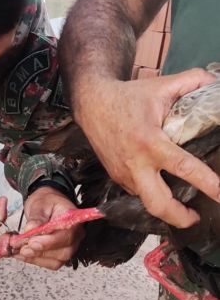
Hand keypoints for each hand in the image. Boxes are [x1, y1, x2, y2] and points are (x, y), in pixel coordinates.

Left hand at [13, 186, 83, 269]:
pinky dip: (36, 260)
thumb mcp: (39, 204)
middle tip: (22, 248)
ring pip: (56, 261)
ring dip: (36, 258)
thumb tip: (30, 230)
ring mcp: (69, 246)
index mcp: (73, 220)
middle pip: (62, 251)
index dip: (48, 242)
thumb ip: (36, 217)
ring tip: (18, 251)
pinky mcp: (60, 253)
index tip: (32, 243)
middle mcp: (75, 236)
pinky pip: (50, 263)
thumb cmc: (46, 201)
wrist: (47, 203)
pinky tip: (23, 255)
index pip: (65, 236)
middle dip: (40, 252)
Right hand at [75, 68, 219, 227]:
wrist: (91, 104)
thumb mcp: (161, 86)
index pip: (183, 167)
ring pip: (146, 201)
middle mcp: (135, 163)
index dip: (207, 183)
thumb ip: (192, 82)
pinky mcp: (115, 176)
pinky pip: (136, 191)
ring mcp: (123, 173)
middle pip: (157, 204)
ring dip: (164, 206)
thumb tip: (215, 82)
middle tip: (195, 217)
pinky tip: (157, 183)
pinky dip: (150, 192)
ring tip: (179, 202)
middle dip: (179, 217)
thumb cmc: (126, 97)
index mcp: (150, 142)